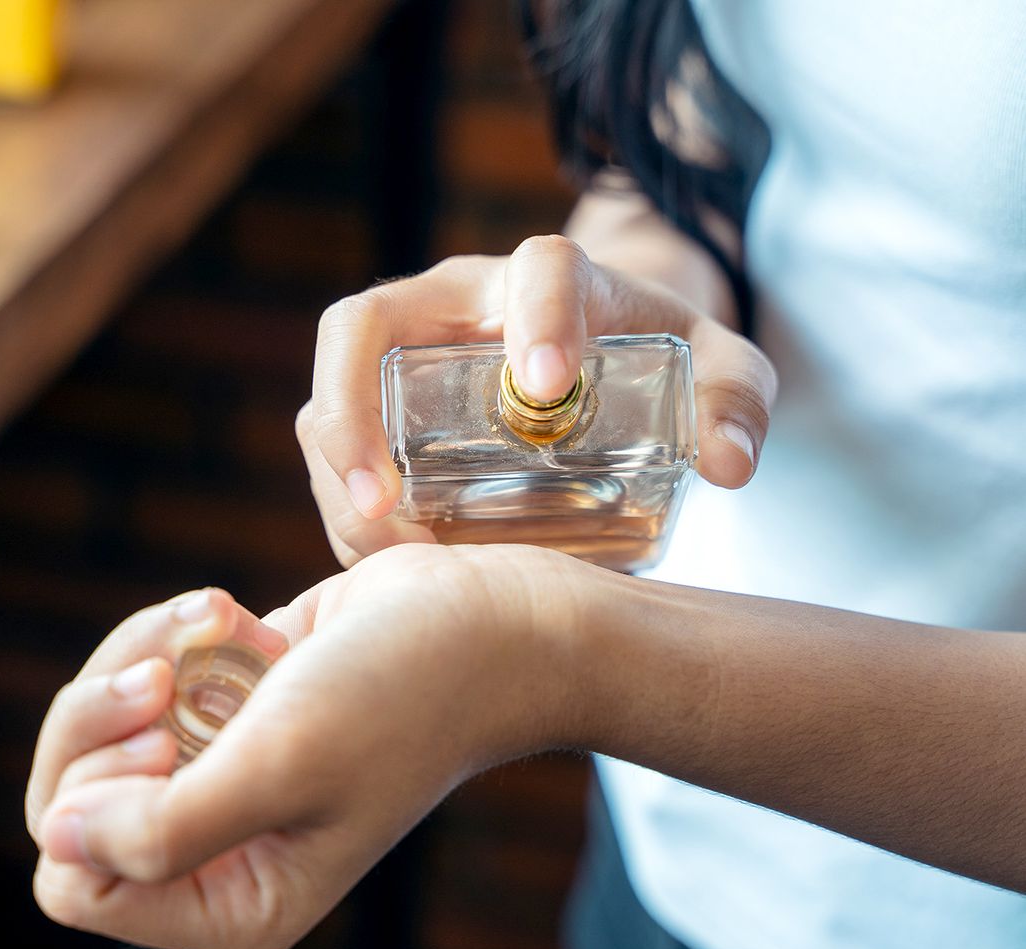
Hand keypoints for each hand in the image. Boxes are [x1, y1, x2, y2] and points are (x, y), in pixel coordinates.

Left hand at [29, 544, 593, 948]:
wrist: (481, 621)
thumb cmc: (401, 698)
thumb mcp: (282, 766)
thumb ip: (163, 827)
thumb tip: (60, 839)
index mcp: (234, 906)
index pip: (75, 881)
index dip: (94, 800)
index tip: (165, 737)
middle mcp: (216, 857)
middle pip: (70, 798)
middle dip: (104, 715)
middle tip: (168, 675)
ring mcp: (215, 780)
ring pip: (98, 727)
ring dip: (143, 656)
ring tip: (220, 622)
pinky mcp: (221, 714)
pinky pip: (138, 676)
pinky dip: (172, 633)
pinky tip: (238, 615)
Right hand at [297, 238, 777, 565]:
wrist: (601, 356)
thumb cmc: (653, 356)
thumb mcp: (715, 365)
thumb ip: (734, 399)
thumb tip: (729, 465)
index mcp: (543, 279)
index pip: (536, 271)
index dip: (536, 316)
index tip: (548, 385)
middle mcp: (452, 310)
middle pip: (360, 325)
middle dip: (352, 410)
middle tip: (381, 497)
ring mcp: (403, 364)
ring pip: (326, 399)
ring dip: (337, 476)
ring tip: (381, 547)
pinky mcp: (382, 418)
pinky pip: (335, 454)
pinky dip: (349, 514)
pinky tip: (388, 565)